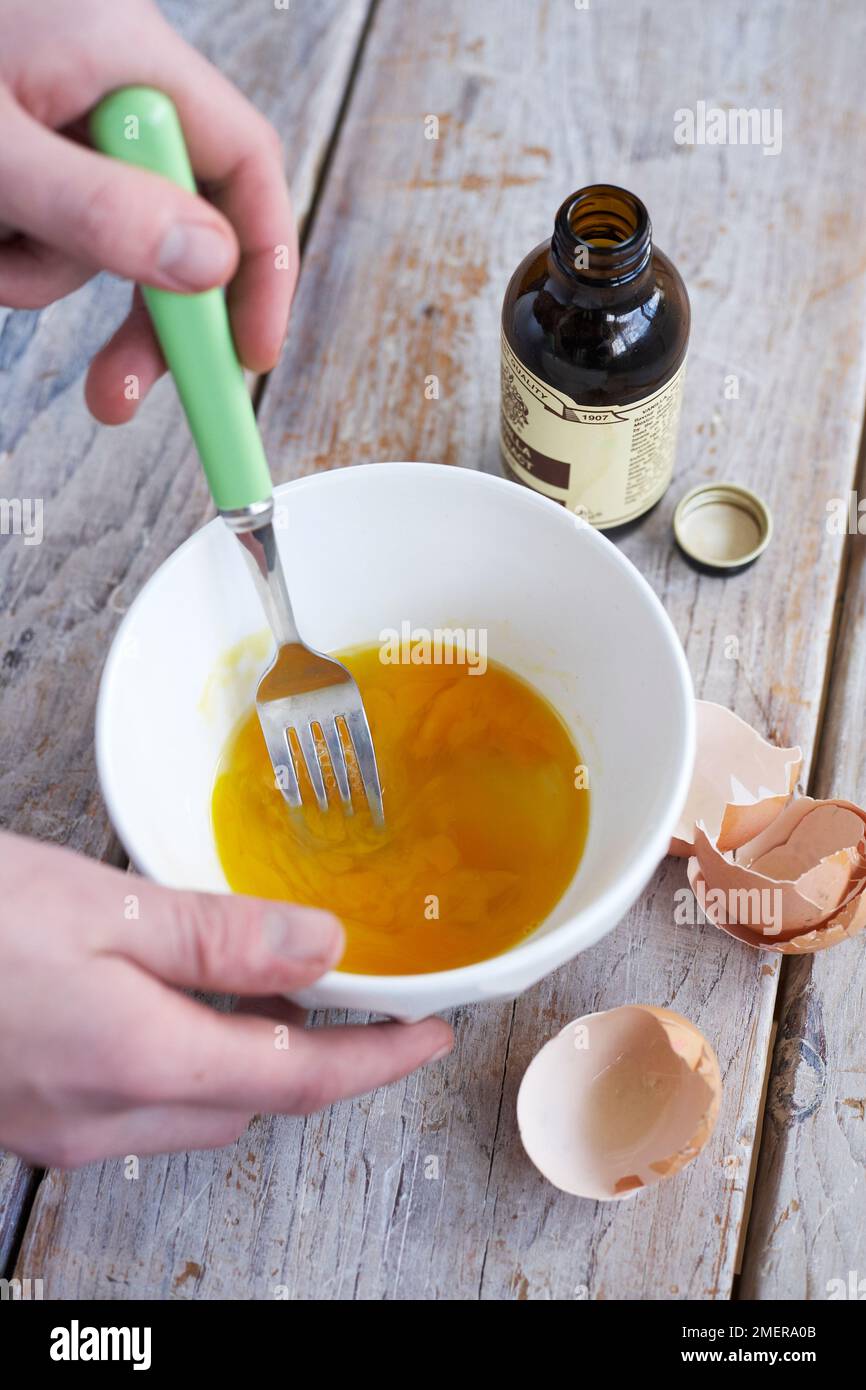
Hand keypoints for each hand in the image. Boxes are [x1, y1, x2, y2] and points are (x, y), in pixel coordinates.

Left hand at [0, 0, 296, 422]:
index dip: (263, 268)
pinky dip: (7, 253)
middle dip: (145, 319)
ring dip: (37, 273)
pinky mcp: (27, 151)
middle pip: (181, 226)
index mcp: (128, 59)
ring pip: (98, 242)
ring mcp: (65, 120)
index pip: (246, 168)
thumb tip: (211, 267)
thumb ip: (99, 208)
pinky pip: (44, 231)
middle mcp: (111, 87)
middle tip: (113, 398)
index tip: (247, 358)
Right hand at [0, 834, 452, 1167]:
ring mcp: (60, 1125)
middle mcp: (102, 1115)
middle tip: (369, 1012)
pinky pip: (143, 1103)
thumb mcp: (101, 905)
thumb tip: (322, 946)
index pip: (295, 1079)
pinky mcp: (30, 1112)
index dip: (375, 1061)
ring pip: (198, 1108)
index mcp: (135, 1060)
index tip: (430, 1035)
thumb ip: (219, 935)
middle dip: (321, 1065)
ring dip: (255, 1065)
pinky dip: (190, 1063)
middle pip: (251, 1103)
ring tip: (291, 1006)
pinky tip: (185, 1014)